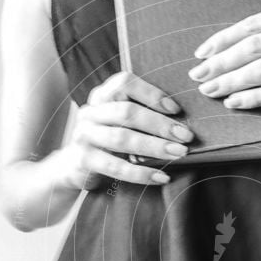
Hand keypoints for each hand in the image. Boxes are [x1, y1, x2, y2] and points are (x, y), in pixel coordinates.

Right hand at [56, 71, 192, 188]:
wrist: (73, 166)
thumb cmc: (108, 141)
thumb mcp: (119, 122)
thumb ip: (140, 114)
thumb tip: (182, 120)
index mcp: (102, 96)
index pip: (124, 83)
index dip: (151, 94)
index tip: (176, 109)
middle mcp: (91, 112)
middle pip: (126, 112)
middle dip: (160, 124)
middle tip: (186, 136)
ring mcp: (84, 135)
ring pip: (121, 138)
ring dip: (154, 146)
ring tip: (179, 153)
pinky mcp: (84, 160)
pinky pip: (115, 167)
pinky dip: (141, 173)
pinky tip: (162, 177)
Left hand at [188, 0, 260, 108]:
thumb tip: (227, 48)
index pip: (251, 24)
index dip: (223, 39)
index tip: (201, 53)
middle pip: (253, 46)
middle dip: (221, 62)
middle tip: (198, 75)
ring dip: (232, 82)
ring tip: (211, 91)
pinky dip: (253, 98)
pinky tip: (235, 103)